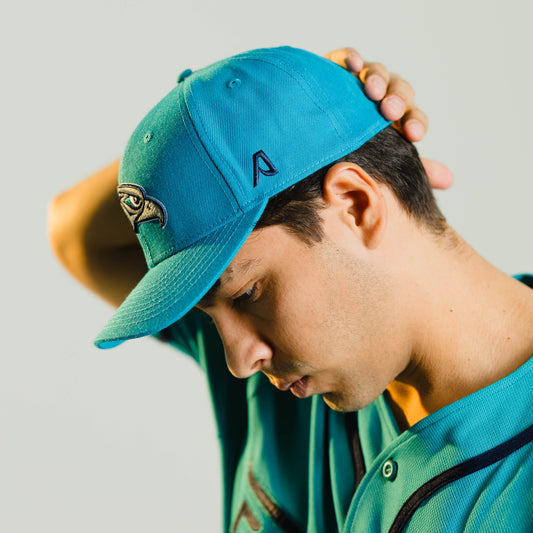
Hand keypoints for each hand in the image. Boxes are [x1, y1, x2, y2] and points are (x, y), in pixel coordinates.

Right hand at [325, 47, 452, 189]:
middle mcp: (383, 95)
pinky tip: (354, 65)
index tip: (413, 135)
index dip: (415, 123)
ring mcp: (362, 80)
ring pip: (378, 72)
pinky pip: (349, 57)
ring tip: (372, 91)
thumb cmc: (354, 150)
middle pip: (399, 91)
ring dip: (378, 79)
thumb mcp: (383, 161)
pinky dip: (352, 58)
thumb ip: (415, 168)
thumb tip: (449, 181)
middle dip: (397, 99)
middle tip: (390, 111)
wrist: (317, 134)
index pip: (413, 116)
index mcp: (398, 118)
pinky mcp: (339, 68)